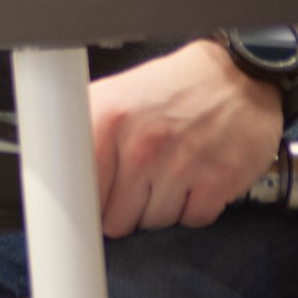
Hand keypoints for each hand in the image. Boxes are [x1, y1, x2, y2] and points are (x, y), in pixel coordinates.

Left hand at [89, 39, 282, 237]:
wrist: (237, 74)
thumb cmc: (173, 88)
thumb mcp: (116, 94)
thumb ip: (86, 132)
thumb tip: (60, 172)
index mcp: (108, 119)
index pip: (81, 191)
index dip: (87, 206)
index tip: (90, 209)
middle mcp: (142, 144)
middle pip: (116, 218)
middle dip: (124, 210)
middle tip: (137, 186)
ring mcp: (180, 165)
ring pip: (154, 223)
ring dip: (159, 209)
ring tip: (168, 176)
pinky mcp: (217, 182)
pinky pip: (191, 221)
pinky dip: (192, 209)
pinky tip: (193, 182)